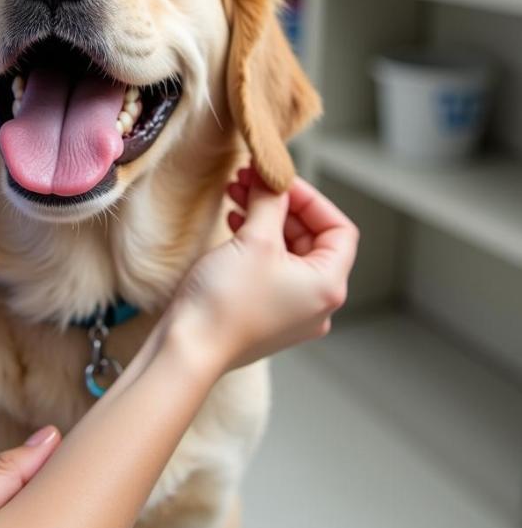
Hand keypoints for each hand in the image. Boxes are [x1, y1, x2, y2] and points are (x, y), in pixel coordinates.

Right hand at [169, 166, 357, 373]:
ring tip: (236, 194)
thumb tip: (273, 178)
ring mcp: (291, 312)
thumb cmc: (226, 302)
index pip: (339, 229)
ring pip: (288, 252)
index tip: (278, 180)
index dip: (309, 198)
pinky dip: (256, 242)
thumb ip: (269, 202)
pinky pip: (270, 269)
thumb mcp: (255, 240)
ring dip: (265, 219)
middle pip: (312, 238)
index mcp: (328, 285)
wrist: (188, 349)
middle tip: (251, 180)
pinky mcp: (265, 314)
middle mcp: (317, 302)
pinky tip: (232, 223)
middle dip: (280, 205)